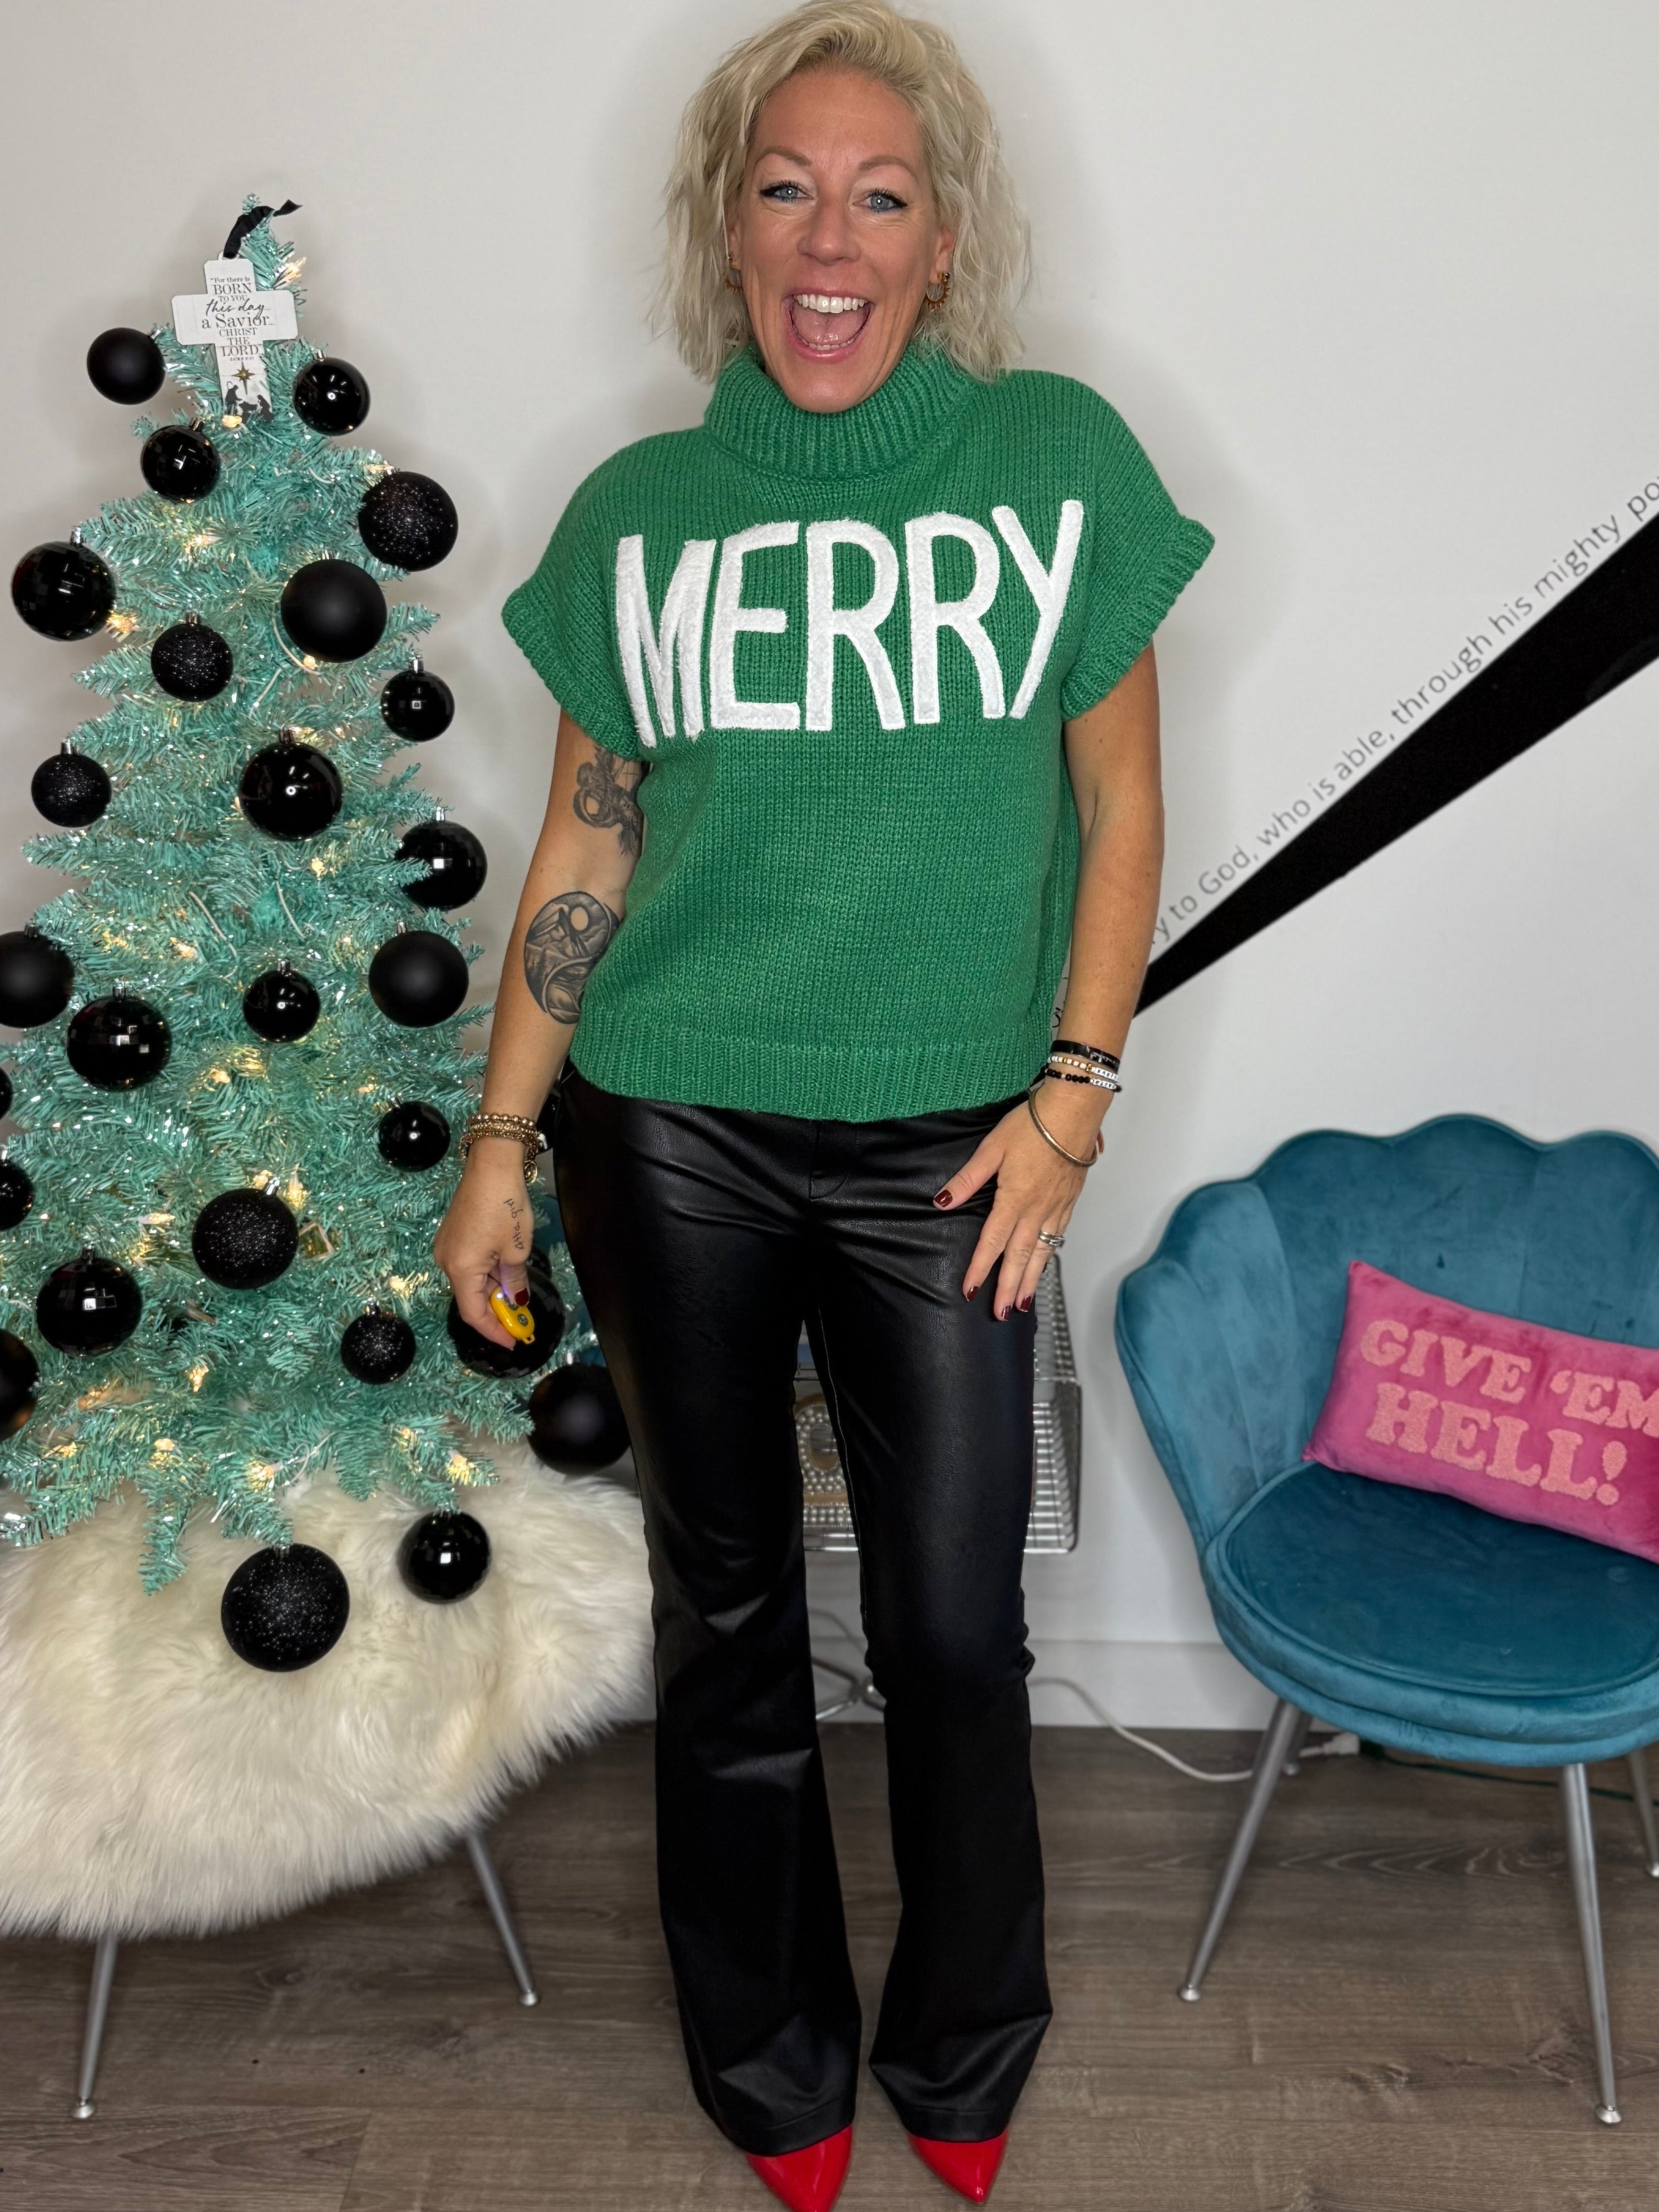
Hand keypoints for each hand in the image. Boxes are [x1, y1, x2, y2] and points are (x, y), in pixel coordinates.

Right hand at [433, 1148, 536, 1348]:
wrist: (491, 1165)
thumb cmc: (504, 1206)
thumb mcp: (516, 1249)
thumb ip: (514, 1280)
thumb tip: (516, 1300)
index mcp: (460, 1269)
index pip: (473, 1313)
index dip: (493, 1331)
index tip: (512, 1341)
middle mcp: (446, 1261)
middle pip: (470, 1298)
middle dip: (495, 1310)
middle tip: (520, 1319)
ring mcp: (447, 1247)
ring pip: (470, 1281)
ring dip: (492, 1290)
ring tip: (517, 1292)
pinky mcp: (452, 1234)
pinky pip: (469, 1264)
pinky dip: (487, 1274)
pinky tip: (505, 1271)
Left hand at [934, 1088, 1100, 1316]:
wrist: (1075, 1112)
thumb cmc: (1032, 1125)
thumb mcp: (991, 1148)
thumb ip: (968, 1178)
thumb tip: (942, 1201)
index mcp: (1014, 1199)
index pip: (992, 1242)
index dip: (980, 1269)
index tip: (970, 1291)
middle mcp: (1037, 1210)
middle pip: (1020, 1257)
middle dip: (1007, 1287)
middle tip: (1000, 1314)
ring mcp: (1057, 1207)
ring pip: (1042, 1252)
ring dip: (1031, 1280)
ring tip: (1022, 1303)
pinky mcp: (1070, 1200)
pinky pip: (1058, 1236)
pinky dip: (1050, 1256)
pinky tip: (1045, 1263)